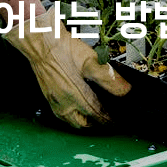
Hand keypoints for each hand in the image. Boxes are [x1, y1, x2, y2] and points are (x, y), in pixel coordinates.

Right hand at [4, 8, 131, 127]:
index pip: (98, 115)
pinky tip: (74, 106)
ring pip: (70, 120)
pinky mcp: (48, 96)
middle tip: (105, 118)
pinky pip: (60, 114)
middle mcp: (64, 103)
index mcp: (77, 96)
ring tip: (91, 115)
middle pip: (82, 123)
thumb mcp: (92, 61)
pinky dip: (70, 115)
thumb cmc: (64, 49)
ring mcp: (54, 101)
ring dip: (82, 121)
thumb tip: (125, 90)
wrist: (41, 43)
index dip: (109, 119)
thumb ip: (109, 78)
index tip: (116, 120)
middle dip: (95, 123)